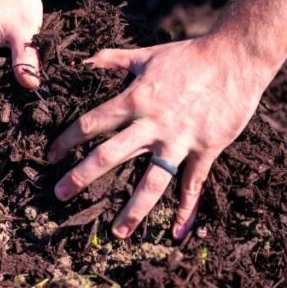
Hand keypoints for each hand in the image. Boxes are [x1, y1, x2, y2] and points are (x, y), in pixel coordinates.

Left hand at [47, 34, 271, 239]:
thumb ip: (112, 59)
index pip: (91, 124)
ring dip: (133, 209)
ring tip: (118, 232)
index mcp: (134, 99)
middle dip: (82, 177)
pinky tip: (177, 232)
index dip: (67, 140)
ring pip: (151, 181)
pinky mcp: (206, 149)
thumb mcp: (146, 54)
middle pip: (109, 156)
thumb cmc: (189, 55)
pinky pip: (192, 184)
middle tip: (60, 195)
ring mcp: (179, 140)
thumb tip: (84, 60)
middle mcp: (152, 124)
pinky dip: (186, 210)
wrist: (236, 58)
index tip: (50, 156)